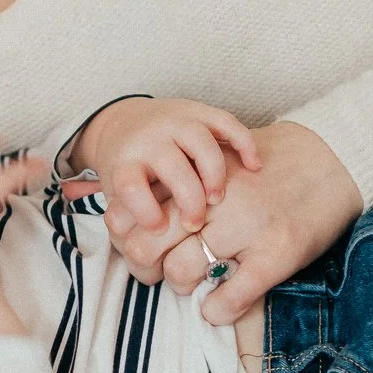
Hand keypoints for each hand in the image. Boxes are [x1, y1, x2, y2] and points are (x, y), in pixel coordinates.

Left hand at [71, 97, 259, 234]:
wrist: (125, 121)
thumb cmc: (128, 172)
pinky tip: (254, 166)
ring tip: (218, 200)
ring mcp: (177, 123)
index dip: (146, 211)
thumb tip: (140, 260)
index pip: (132, 186)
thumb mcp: (118, 193)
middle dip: (189, 200)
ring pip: (201, 144)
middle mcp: (151, 139)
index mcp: (126, 162)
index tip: (160, 230)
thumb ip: (127, 220)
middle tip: (195, 225)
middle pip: (173, 168)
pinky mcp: (201, 112)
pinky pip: (227, 123)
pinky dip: (243, 143)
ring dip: (213, 174)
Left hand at [112, 121, 361, 326]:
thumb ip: (177, 181)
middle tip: (158, 272)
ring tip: (194, 283)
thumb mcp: (216, 160)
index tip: (137, 245)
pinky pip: (231, 296)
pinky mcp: (277, 252)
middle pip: (146, 244)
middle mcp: (215, 197)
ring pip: (180, 271)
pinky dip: (216, 311)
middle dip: (144, 268)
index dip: (124, 237)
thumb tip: (122, 208)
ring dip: (180, 287)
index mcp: (196, 173)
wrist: (332, 158)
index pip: (132, 212)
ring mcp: (247, 225)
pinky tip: (218, 307)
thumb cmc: (268, 164)